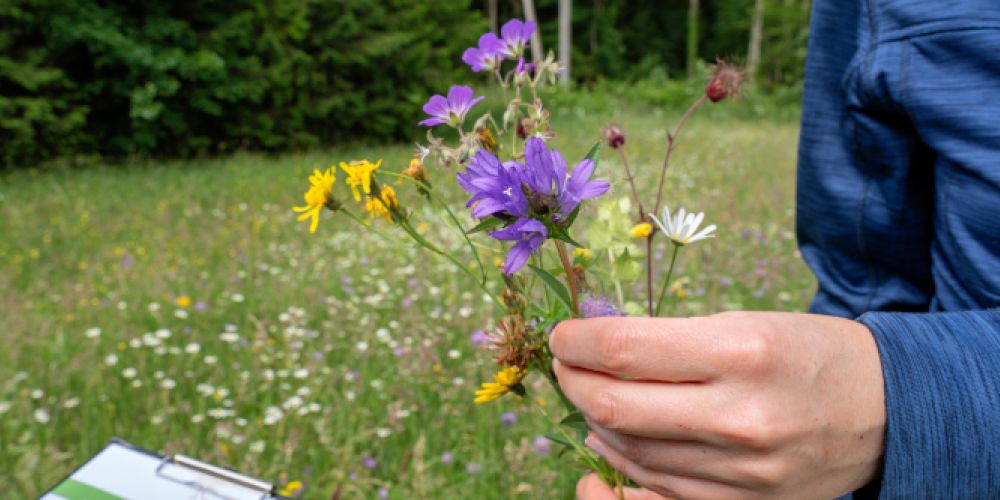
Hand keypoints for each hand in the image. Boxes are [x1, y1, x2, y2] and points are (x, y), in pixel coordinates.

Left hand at [551, 311, 884, 499]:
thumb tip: (593, 350)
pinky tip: (611, 437)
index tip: (562, 336)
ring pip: (629, 451)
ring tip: (588, 395)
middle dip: (572, 381)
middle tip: (565, 365)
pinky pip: (658, 488)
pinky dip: (623, 461)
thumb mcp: (745, 323)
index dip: (575, 342)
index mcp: (741, 352)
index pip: (624, 349)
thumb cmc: (806, 353)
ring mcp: (743, 470)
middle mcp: (740, 416)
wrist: (884, 411)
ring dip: (592, 421)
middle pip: (615, 406)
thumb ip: (670, 340)